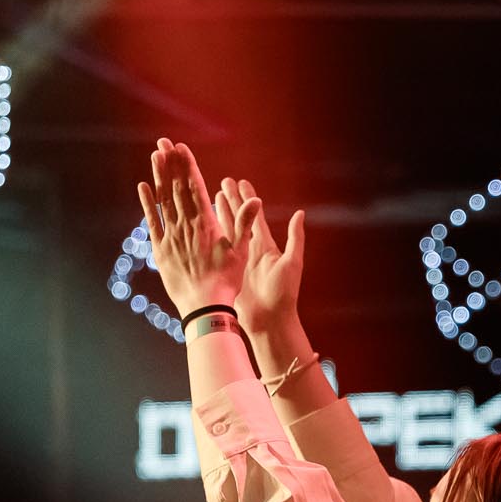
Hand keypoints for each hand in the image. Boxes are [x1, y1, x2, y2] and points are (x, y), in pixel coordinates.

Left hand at [135, 138, 258, 314]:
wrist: (205, 306)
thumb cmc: (227, 280)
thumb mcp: (242, 251)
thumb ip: (244, 223)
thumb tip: (255, 200)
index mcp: (207, 223)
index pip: (195, 187)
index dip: (187, 165)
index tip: (181, 148)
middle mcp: (186, 225)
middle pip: (177, 188)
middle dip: (171, 163)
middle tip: (164, 142)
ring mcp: (171, 235)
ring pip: (163, 200)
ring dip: (159, 176)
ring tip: (155, 155)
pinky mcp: (160, 249)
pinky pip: (152, 221)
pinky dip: (147, 203)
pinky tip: (143, 186)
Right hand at [215, 177, 307, 334]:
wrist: (270, 321)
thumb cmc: (283, 293)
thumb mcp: (291, 263)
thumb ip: (295, 238)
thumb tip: (300, 213)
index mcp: (265, 246)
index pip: (254, 217)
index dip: (247, 198)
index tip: (239, 181)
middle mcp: (250, 250)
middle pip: (238, 219)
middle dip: (229, 200)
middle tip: (220, 181)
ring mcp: (238, 260)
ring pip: (225, 232)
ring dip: (217, 214)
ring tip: (207, 196)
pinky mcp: (229, 271)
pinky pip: (217, 250)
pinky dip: (209, 236)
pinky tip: (200, 226)